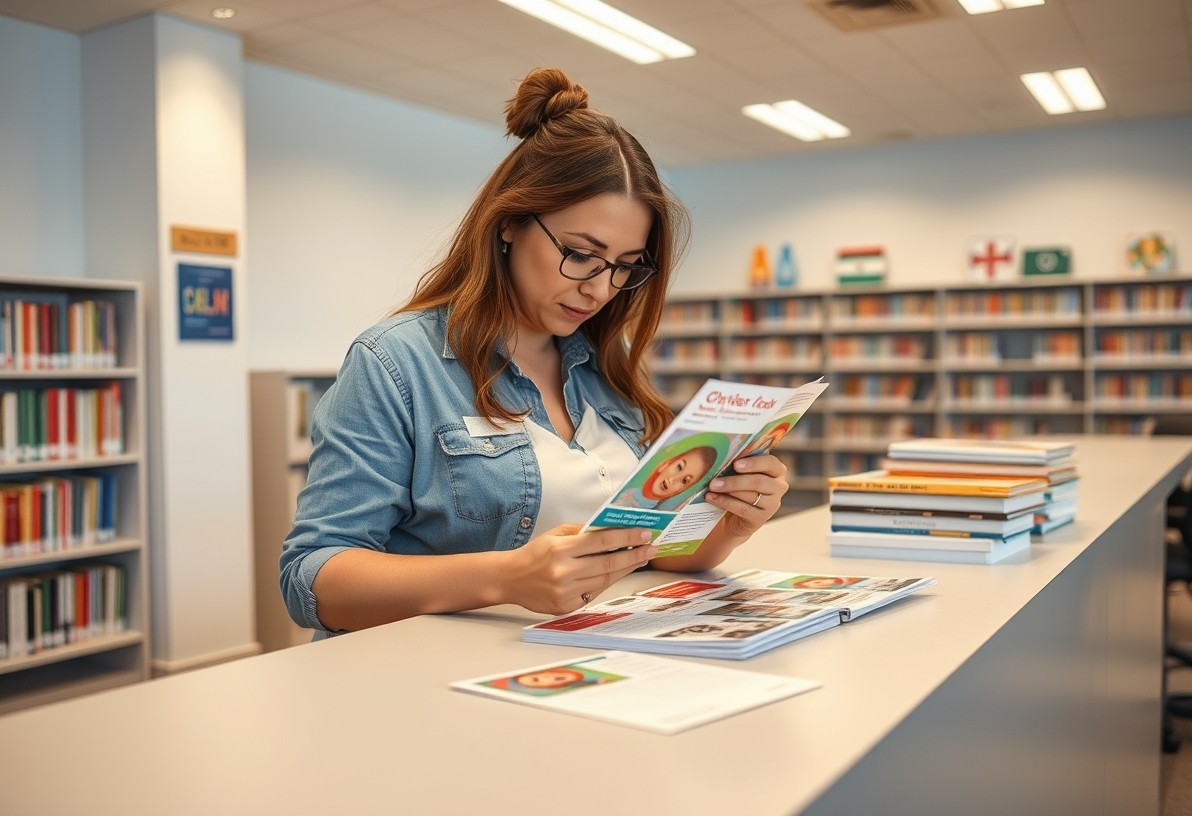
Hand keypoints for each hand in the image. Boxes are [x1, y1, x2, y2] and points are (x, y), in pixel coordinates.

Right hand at [505, 525, 656, 614]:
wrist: (510, 579)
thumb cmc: (535, 554)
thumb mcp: (556, 535)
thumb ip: (583, 533)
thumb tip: (614, 530)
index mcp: (560, 549)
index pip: (602, 541)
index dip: (627, 537)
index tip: (645, 534)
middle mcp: (563, 572)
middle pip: (608, 563)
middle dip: (634, 555)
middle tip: (651, 548)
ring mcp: (565, 592)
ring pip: (605, 580)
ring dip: (625, 568)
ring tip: (639, 559)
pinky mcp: (566, 606)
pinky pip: (594, 593)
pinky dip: (606, 582)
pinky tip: (617, 573)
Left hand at [702, 453, 788, 538]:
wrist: (730, 515)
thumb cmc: (735, 486)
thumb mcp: (738, 472)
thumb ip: (737, 463)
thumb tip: (721, 455)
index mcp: (776, 470)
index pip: (770, 463)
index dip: (754, 463)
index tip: (735, 464)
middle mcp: (779, 486)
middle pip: (758, 482)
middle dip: (735, 481)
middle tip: (715, 481)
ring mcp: (772, 504)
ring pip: (750, 496)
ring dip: (728, 491)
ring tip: (711, 488)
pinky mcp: (762, 518)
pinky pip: (743, 509)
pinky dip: (726, 502)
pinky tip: (712, 498)